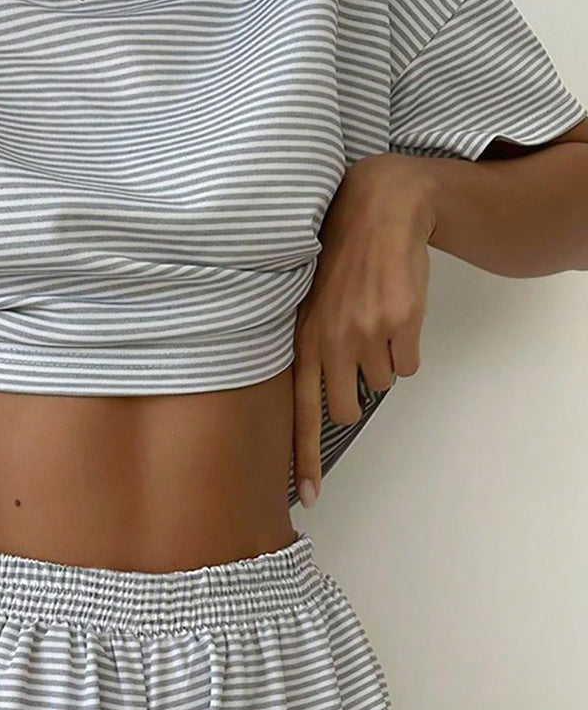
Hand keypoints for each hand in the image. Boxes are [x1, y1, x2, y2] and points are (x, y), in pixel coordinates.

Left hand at [292, 153, 435, 505]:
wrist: (380, 211)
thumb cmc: (341, 263)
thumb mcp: (309, 307)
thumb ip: (310, 353)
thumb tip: (321, 406)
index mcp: (302, 343)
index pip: (299, 414)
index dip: (302, 459)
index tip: (308, 498)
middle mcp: (330, 343)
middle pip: (345, 409)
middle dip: (355, 396)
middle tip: (358, 359)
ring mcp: (366, 333)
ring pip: (383, 384)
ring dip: (384, 362)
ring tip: (376, 320)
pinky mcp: (401, 322)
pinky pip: (410, 364)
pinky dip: (408, 347)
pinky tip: (397, 314)